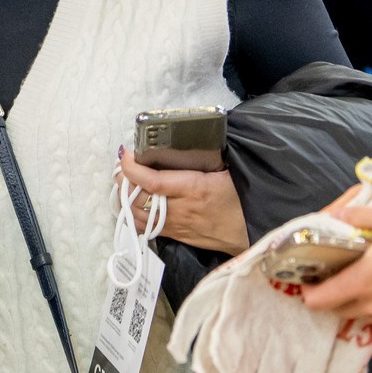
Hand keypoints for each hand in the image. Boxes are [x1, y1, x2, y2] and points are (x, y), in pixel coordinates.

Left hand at [117, 151, 248, 254]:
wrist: (250, 233)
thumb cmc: (242, 199)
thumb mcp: (228, 170)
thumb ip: (208, 156)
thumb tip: (191, 137)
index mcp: (193, 188)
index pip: (153, 180)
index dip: (133, 168)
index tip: (126, 154)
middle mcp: (180, 209)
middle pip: (138, 198)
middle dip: (124, 181)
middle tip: (122, 166)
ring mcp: (176, 225)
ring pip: (137, 215)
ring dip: (125, 198)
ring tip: (125, 182)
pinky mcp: (175, 236)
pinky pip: (146, 227)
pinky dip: (134, 213)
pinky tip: (133, 202)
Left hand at [299, 199, 371, 326]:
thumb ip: (359, 218)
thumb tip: (338, 217)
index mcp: (363, 282)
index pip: (317, 301)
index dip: (307, 291)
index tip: (309, 278)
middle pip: (339, 310)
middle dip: (333, 294)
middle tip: (338, 273)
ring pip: (367, 313)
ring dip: (362, 299)